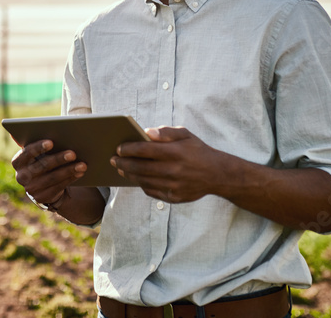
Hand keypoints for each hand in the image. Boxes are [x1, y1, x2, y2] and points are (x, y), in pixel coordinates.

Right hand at [11, 139, 86, 205]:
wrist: (41, 185)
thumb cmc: (40, 160)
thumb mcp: (36, 153)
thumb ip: (35, 142)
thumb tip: (29, 129)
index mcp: (18, 161)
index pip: (27, 153)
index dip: (38, 147)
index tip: (51, 142)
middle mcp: (21, 176)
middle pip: (43, 165)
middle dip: (59, 159)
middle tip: (73, 153)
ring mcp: (31, 189)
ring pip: (53, 177)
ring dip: (69, 170)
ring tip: (82, 164)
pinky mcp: (42, 197)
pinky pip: (59, 187)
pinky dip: (71, 178)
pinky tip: (80, 172)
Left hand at [110, 126, 224, 202]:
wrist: (217, 174)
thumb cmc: (198, 151)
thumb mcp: (186, 135)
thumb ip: (166, 132)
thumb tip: (147, 132)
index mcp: (176, 152)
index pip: (145, 149)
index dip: (129, 149)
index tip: (119, 148)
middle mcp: (174, 170)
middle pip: (141, 167)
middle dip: (123, 164)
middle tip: (113, 160)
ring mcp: (174, 186)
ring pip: (144, 181)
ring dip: (129, 175)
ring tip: (121, 170)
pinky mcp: (175, 197)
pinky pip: (152, 192)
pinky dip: (142, 185)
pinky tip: (136, 178)